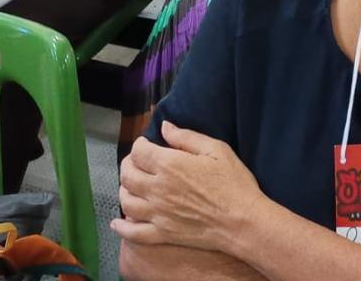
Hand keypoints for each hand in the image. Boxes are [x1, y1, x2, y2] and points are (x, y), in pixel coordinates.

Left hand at [111, 122, 263, 251]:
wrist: (243, 222)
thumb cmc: (234, 184)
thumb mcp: (217, 150)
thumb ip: (187, 137)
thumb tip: (165, 127)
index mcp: (169, 165)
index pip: (139, 151)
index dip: (140, 145)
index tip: (147, 144)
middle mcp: (157, 189)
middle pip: (127, 175)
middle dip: (128, 165)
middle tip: (137, 163)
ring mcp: (157, 214)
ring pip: (126, 201)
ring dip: (124, 191)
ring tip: (131, 187)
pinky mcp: (162, 234)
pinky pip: (133, 233)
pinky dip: (122, 228)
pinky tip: (117, 224)